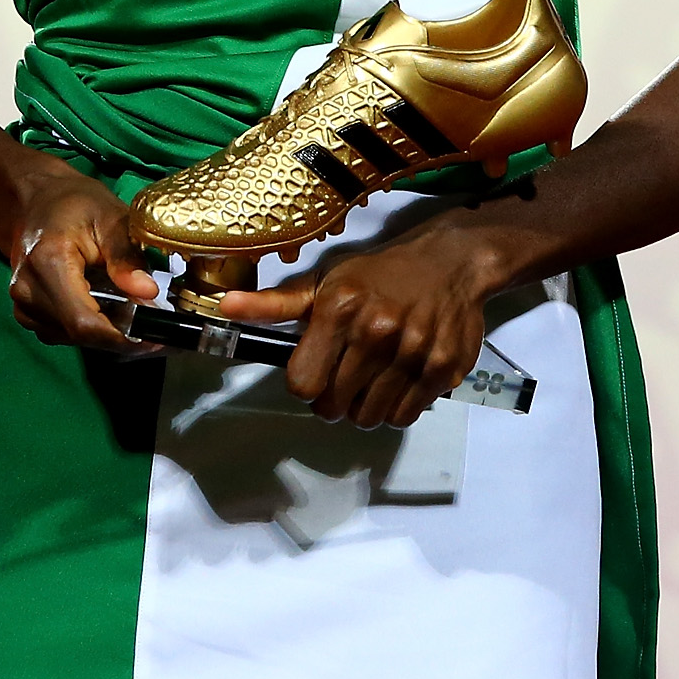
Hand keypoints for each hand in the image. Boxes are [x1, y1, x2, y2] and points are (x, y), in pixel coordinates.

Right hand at [6, 160, 158, 352]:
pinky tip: (110, 310)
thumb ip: (126, 256)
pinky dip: (91, 328)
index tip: (155, 338)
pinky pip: (63, 333)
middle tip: (158, 328)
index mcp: (48, 263)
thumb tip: (148, 292)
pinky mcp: (27, 313)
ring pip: (73, 338)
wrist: (37, 200)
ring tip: (136, 314)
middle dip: (121, 337)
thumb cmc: (74, 203)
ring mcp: (23, 305)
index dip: (121, 338)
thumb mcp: (110, 216)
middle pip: (80, 334)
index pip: (83, 322)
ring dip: (107, 333)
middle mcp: (28, 290)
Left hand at [214, 219, 503, 426]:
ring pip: (369, 417)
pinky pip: (404, 415)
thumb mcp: (326, 281)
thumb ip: (275, 304)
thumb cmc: (380, 273)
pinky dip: (396, 408)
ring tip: (371, 379)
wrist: (452, 261)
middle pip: (335, 407)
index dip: (305, 385)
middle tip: (345, 377)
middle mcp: (377, 331)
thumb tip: (226, 307)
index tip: (315, 373)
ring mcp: (413, 352)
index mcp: (339, 309)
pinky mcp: (443, 369)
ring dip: (364, 407)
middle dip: (334, 399)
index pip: (303, 384)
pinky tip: (397, 381)